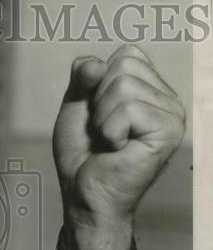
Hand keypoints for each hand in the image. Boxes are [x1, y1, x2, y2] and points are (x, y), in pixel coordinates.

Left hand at [52, 43, 185, 249]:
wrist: (85, 195)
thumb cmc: (83, 156)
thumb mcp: (76, 106)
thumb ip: (82, 76)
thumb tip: (95, 63)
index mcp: (152, 90)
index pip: (127, 54)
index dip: (98, 82)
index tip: (98, 114)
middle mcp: (168, 99)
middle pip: (125, 66)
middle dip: (100, 99)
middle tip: (103, 132)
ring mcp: (173, 115)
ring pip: (125, 86)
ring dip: (103, 118)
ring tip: (110, 142)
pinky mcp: (169, 131)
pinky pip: (130, 108)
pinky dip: (111, 130)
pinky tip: (118, 149)